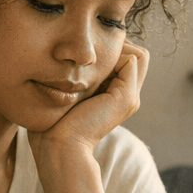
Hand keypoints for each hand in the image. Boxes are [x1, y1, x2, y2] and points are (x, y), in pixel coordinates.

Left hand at [28, 41, 148, 159]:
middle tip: (89, 48)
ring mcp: (130, 97)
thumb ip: (74, 76)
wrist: (58, 147)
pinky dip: (115, 53)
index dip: (110, 48)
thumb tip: (66, 55)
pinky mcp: (126, 97)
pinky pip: (133, 59)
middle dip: (116, 44)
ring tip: (90, 56)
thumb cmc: (52, 124)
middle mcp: (127, 97)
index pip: (125, 59)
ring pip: (139, 54)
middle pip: (136, 54)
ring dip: (117, 47)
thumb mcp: (65, 93)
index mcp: (115, 97)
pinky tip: (90, 63)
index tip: (84, 51)